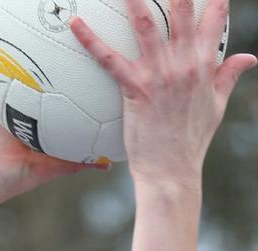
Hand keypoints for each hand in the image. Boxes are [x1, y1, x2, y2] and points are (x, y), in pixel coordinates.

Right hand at [0, 10, 97, 218]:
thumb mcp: (38, 169)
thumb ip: (68, 162)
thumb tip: (105, 165)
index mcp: (21, 114)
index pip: (42, 80)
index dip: (56, 59)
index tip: (74, 35)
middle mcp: (0, 100)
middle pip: (14, 61)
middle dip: (26, 36)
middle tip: (43, 8)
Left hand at [70, 0, 256, 189]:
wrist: (172, 171)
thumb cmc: (191, 141)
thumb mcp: (216, 106)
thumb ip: (229, 76)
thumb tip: (250, 58)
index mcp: (206, 63)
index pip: (216, 16)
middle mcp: (185, 62)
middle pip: (182, 8)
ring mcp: (160, 74)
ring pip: (145, 24)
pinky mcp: (136, 89)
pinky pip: (109, 60)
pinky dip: (90, 40)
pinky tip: (75, 24)